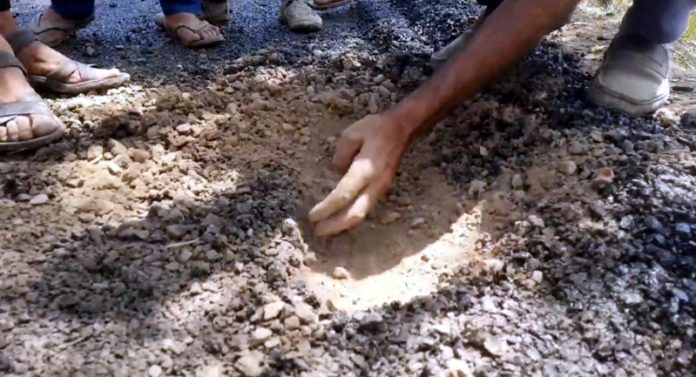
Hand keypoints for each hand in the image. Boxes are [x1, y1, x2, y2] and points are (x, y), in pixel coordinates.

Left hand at [309, 113, 410, 235]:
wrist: (402, 130)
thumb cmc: (376, 129)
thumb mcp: (352, 133)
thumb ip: (341, 155)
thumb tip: (336, 173)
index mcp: (366, 169)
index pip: (344, 194)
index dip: (327, 208)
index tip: (312, 215)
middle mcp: (375, 183)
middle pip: (356, 212)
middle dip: (336, 225)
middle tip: (318, 231)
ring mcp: (381, 188)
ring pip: (362, 213)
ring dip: (344, 224)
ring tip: (326, 229)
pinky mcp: (381, 189)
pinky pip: (365, 208)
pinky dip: (351, 216)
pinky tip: (340, 219)